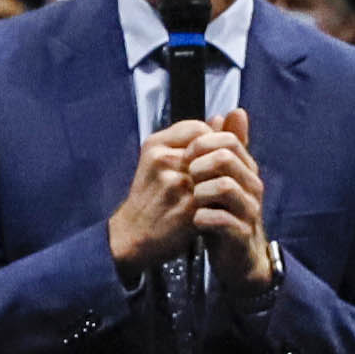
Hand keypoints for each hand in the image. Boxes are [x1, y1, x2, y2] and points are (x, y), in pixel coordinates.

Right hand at [108, 119, 215, 270]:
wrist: (133, 235)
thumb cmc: (150, 196)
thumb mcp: (159, 159)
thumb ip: (190, 139)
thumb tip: (221, 118)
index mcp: (156, 145)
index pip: (199, 128)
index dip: (210, 142)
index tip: (206, 158)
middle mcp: (164, 161)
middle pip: (210, 150)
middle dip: (216, 163)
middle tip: (213, 177)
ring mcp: (176, 185)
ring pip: (216, 173)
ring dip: (219, 183)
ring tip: (214, 192)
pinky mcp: (188, 208)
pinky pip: (216, 196)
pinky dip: (219, 201)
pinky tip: (215, 205)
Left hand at [187, 112, 270, 287]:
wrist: (237, 257)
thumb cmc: (225, 213)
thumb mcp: (224, 177)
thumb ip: (226, 147)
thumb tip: (234, 112)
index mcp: (246, 169)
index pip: (230, 139)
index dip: (203, 142)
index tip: (186, 154)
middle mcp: (252, 186)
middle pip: (227, 158)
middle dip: (199, 163)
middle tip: (187, 175)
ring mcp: (248, 210)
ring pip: (224, 186)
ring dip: (199, 190)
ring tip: (191, 199)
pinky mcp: (241, 234)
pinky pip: (222, 219)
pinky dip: (203, 217)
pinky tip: (195, 220)